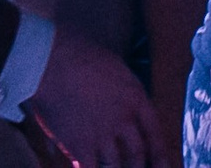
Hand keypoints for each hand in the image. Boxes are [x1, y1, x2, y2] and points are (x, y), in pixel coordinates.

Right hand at [25, 31, 167, 167]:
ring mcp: (103, 133)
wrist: (50, 58)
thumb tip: (122, 104)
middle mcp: (125, 119)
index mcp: (135, 98)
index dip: (160, 156)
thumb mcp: (112, 67)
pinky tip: (83, 167)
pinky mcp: (81, 144)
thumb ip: (122, 91)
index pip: (155, 134)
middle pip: (137, 155)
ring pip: (115, 165)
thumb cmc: (77, 53)